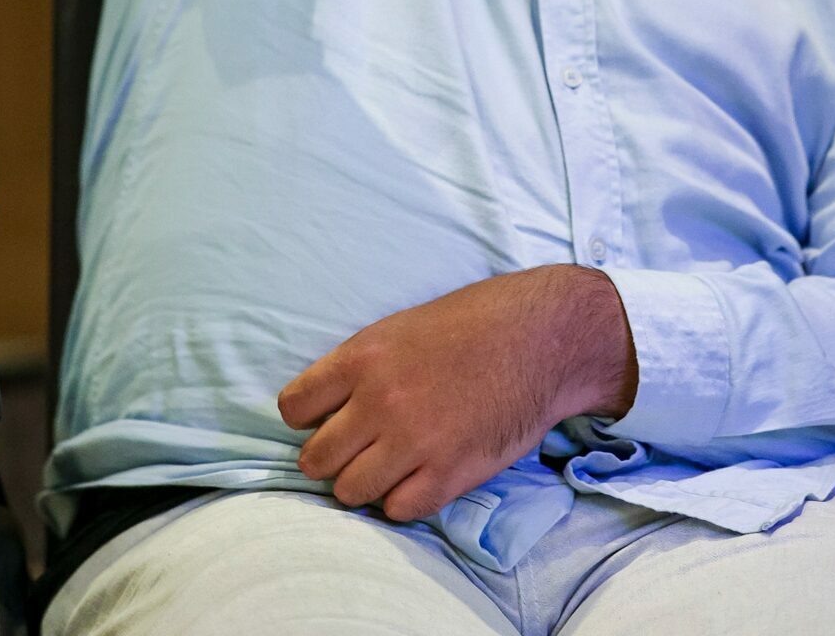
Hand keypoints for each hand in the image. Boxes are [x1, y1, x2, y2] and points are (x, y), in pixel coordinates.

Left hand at [278, 263, 636, 522]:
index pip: (293, 408)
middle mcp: (380, 402)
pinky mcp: (447, 475)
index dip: (307, 417)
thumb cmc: (474, 323)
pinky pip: (396, 510)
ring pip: (349, 491)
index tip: (327, 418)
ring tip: (389, 465)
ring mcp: (413, 442)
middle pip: (315, 459)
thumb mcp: (402, 328)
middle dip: (332, 456)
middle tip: (358, 448)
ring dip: (364, 482)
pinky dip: (403, 498)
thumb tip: (327, 408)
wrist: (541, 338)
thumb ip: (361, 368)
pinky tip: (420, 475)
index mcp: (363, 357)